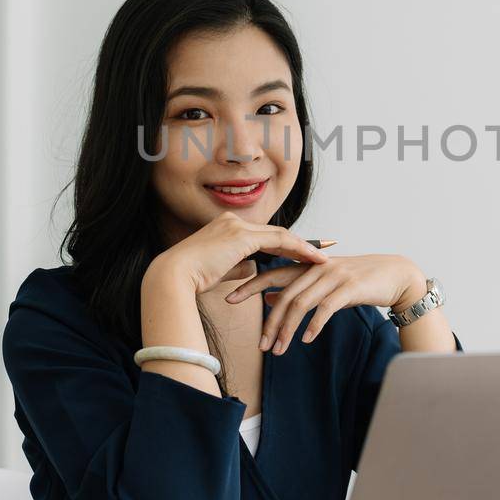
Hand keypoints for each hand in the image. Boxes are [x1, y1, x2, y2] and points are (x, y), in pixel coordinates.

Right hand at [148, 211, 329, 295]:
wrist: (174, 276)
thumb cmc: (192, 278)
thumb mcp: (221, 270)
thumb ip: (239, 266)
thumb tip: (254, 270)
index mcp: (226, 226)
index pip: (264, 234)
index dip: (287, 242)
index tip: (306, 251)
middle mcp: (233, 221)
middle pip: (276, 231)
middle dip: (302, 242)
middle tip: (325, 250)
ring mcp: (237, 226)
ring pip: (280, 234)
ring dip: (304, 247)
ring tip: (324, 258)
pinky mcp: (241, 236)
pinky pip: (278, 241)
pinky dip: (298, 249)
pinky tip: (313, 259)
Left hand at [225, 253, 426, 353]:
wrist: (394, 274)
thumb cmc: (358, 280)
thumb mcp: (324, 282)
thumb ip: (297, 289)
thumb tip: (269, 300)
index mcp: (307, 265)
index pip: (271, 274)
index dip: (249, 286)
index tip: (229, 299)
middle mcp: (316, 268)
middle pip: (284, 295)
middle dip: (269, 322)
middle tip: (260, 345)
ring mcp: (332, 276)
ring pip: (301, 303)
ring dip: (287, 329)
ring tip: (279, 350)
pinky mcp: (349, 288)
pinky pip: (325, 308)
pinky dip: (313, 325)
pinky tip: (305, 339)